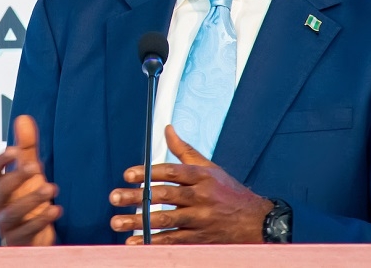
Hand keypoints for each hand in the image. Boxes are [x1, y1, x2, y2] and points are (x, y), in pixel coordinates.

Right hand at [0, 115, 61, 245]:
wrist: (30, 232)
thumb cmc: (26, 195)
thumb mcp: (28, 169)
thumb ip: (26, 146)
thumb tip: (23, 118)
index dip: (0, 161)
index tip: (14, 150)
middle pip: (0, 191)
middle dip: (16, 178)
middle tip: (36, 168)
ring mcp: (5, 223)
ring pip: (12, 212)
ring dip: (31, 200)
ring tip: (52, 189)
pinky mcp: (16, 239)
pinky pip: (24, 232)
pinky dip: (39, 221)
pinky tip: (56, 211)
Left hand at [108, 125, 273, 244]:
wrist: (256, 222)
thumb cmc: (229, 192)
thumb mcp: (210, 168)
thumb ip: (184, 150)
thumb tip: (167, 128)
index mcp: (201, 176)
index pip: (171, 172)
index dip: (148, 173)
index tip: (127, 175)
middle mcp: (201, 197)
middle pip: (164, 195)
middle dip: (136, 197)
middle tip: (114, 197)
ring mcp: (200, 219)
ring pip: (165, 220)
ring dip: (139, 221)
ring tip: (117, 221)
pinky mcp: (200, 239)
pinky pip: (173, 240)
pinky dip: (152, 241)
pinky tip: (135, 241)